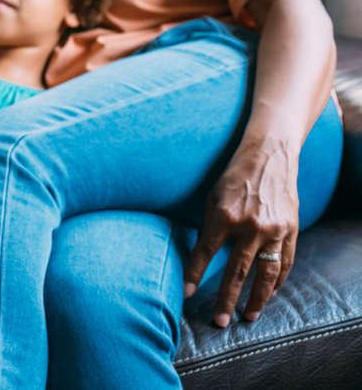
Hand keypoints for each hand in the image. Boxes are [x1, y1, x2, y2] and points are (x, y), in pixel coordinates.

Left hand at [184, 134, 299, 326]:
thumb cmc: (233, 177)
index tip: (187, 294)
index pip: (205, 252)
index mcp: (225, 215)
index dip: (195, 274)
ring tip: (249, 316)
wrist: (268, 157)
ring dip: (258, 298)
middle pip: (237, 271)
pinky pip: (285, 262)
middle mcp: (250, 226)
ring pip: (266, 274)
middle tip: (220, 320)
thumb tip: (201, 255)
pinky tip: (270, 293)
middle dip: (227, 298)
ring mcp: (274, 230)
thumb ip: (208, 226)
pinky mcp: (291, 230)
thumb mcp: (212, 197)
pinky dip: (278, 281)